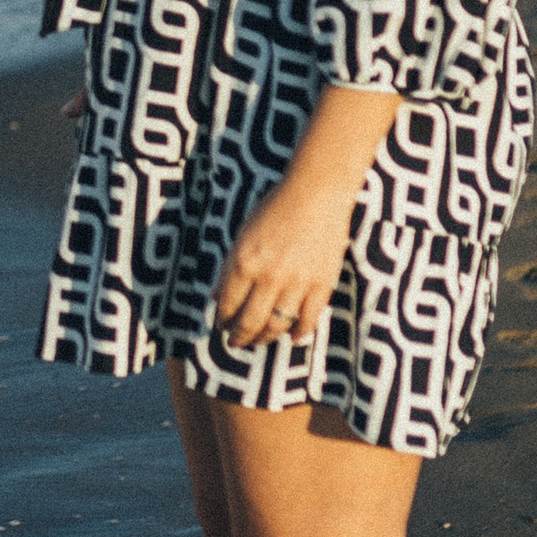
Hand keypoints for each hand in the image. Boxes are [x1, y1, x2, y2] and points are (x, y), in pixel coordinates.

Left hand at [211, 177, 348, 350]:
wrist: (317, 193)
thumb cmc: (275, 208)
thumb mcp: (243, 234)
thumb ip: (228, 268)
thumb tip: (214, 297)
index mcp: (243, 263)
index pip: (227, 306)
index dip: (221, 322)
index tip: (221, 327)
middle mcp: (268, 277)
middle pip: (250, 323)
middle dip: (239, 338)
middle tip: (235, 343)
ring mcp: (297, 283)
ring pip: (277, 326)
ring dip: (265, 339)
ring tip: (259, 340)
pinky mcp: (322, 284)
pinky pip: (308, 320)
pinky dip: (299, 333)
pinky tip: (292, 336)